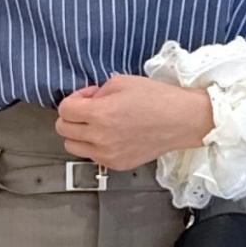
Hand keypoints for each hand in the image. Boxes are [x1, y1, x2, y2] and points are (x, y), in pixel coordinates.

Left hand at [55, 75, 213, 169]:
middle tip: (89, 109)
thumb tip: (88, 101)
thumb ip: (97, 92)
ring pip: (73, 147)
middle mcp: (100, 138)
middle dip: (72, 117)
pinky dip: (95, 146)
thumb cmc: (157, 98)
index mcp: (100, 114)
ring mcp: (108, 155)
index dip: (74, 99)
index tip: (88, 96)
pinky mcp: (118, 164)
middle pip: (63, 130)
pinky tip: (111, 136)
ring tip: (98, 124)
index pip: (64, 110)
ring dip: (79, 133)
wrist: (182, 120)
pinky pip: (92, 156)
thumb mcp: (122, 82)